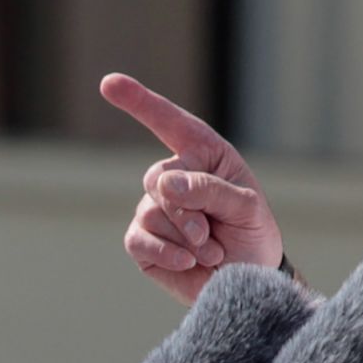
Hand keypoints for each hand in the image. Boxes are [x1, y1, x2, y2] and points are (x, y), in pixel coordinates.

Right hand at [101, 73, 284, 305]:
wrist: (251, 280)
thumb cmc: (253, 235)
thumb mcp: (247, 207)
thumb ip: (210, 189)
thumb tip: (164, 183)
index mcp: (203, 155)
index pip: (168, 122)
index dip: (139, 102)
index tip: (109, 83)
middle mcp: (174, 176)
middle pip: (159, 180)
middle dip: (187, 211)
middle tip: (209, 234)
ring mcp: (154, 208)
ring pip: (151, 212)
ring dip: (186, 237)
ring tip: (210, 250)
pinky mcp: (142, 241)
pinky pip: (139, 239)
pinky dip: (167, 253)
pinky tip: (189, 261)